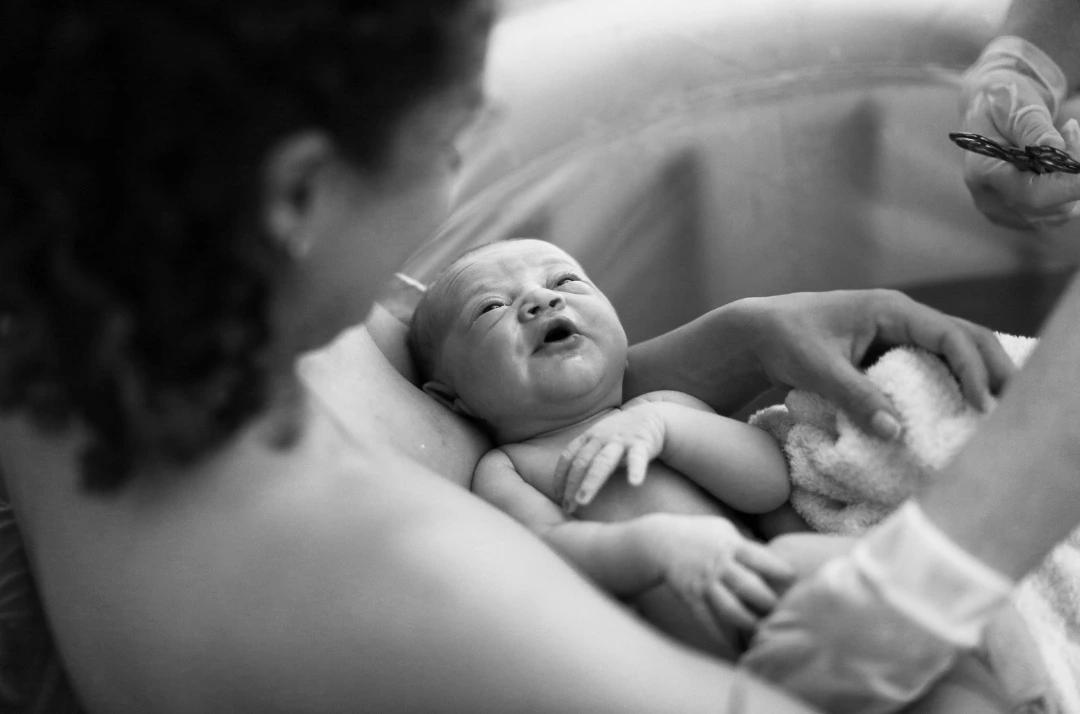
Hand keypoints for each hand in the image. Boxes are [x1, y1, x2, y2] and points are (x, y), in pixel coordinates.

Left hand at [554, 405, 663, 513]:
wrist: (651, 417)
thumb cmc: (620, 435)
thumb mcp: (599, 440)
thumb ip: (585, 456)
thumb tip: (567, 485)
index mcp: (589, 437)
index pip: (568, 457)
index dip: (560, 477)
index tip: (557, 497)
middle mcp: (601, 438)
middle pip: (581, 462)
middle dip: (571, 485)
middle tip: (566, 507)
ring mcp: (620, 440)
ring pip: (602, 462)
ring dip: (590, 482)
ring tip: (582, 501)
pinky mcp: (641, 443)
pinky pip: (637, 458)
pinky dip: (635, 470)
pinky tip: (634, 483)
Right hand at [649, 515, 794, 638]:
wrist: (661, 541)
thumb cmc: (700, 534)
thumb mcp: (724, 530)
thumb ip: (746, 545)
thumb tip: (776, 560)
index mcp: (730, 545)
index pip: (757, 557)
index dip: (777, 568)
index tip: (793, 578)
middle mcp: (719, 565)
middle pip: (747, 585)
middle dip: (766, 601)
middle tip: (780, 612)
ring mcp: (704, 583)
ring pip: (729, 608)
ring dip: (747, 622)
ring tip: (760, 631)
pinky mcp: (692, 598)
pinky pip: (708, 621)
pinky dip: (722, 637)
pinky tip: (736, 647)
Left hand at [741, 290, 1014, 438]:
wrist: (757, 334)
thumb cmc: (784, 340)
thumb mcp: (817, 369)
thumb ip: (855, 397)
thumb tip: (895, 432)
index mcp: (891, 309)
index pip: (949, 334)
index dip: (972, 369)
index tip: (980, 404)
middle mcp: (901, 317)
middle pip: (965, 337)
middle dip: (994, 369)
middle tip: (1013, 408)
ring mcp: (896, 333)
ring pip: (951, 352)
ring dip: (975, 378)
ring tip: (997, 415)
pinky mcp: (887, 352)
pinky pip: (929, 366)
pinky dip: (948, 385)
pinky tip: (958, 413)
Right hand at [959, 36, 1079, 228]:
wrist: (988, 112)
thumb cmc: (1002, 102)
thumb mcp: (1016, 105)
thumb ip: (1033, 126)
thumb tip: (1056, 147)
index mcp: (983, 171)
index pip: (1031, 193)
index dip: (1068, 186)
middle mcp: (989, 198)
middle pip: (1049, 205)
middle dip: (1073, 174)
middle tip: (1072, 130)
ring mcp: (1002, 211)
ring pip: (1057, 212)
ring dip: (1071, 181)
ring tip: (1066, 139)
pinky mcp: (1016, 215)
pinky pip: (1055, 213)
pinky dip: (1066, 190)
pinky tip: (1061, 163)